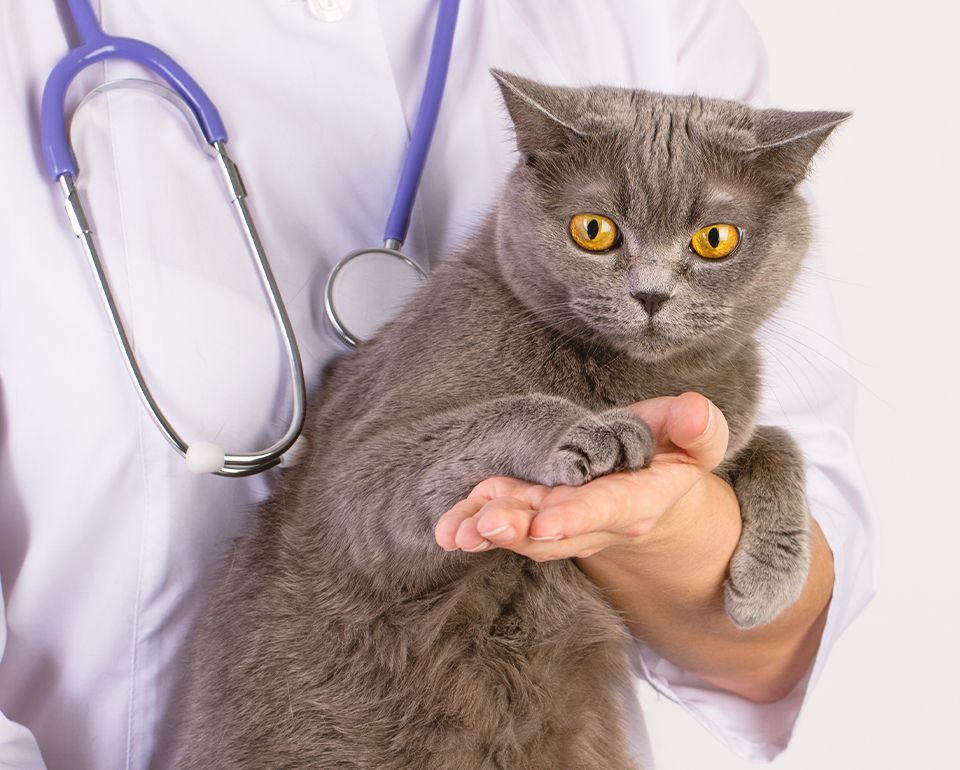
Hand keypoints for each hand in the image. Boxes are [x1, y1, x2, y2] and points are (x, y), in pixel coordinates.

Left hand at [434, 392, 729, 559]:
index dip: (579, 516)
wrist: (650, 490)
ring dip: (488, 529)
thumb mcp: (695, 439)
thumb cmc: (671, 454)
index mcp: (639, 500)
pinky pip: (505, 520)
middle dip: (519, 528)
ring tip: (455, 531)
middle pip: (556, 528)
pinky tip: (449, 526)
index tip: (546, 523)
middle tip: (484, 526)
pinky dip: (474, 521)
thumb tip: (696, 409)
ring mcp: (562, 520)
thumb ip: (698, 428)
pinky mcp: (535, 513)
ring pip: (524, 530)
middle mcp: (597, 521)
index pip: (609, 510)